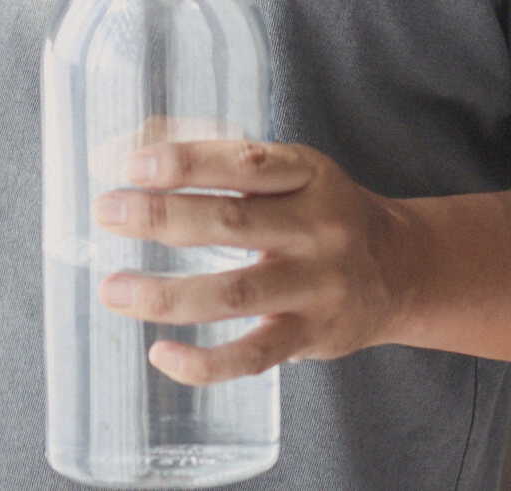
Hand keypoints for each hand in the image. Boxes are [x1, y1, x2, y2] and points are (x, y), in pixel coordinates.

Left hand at [93, 139, 413, 385]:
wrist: (403, 270)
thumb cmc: (324, 212)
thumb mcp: (293, 171)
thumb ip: (224, 160)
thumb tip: (132, 147)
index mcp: (308, 174)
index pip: (244, 162)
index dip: (186, 162)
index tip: (132, 164)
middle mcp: (317, 227)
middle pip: (230, 222)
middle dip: (161, 217)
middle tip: (106, 212)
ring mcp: (315, 286)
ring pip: (234, 293)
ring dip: (166, 293)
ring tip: (113, 290)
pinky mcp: (311, 337)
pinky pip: (252, 356)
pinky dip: (204, 362)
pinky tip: (161, 354)